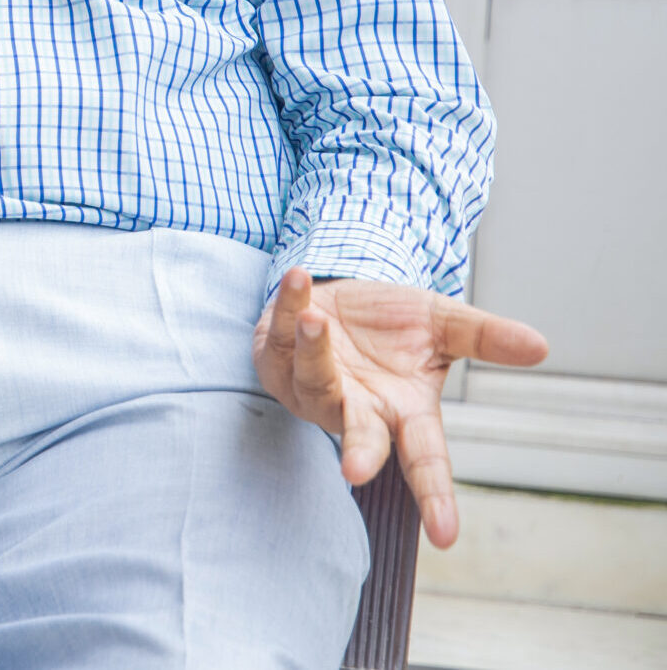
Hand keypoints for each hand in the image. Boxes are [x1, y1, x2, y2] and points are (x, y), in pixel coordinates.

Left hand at [253, 268, 548, 546]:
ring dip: (314, 351)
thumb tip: (541, 346)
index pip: (425, 460)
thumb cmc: (391, 325)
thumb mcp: (443, 325)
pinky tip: (298, 280)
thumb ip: (485, 338)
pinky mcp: (275, 356)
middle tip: (355, 471)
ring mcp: (311, 385)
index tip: (445, 536)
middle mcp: (355, 407)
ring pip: (311, 379)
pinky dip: (290, 306)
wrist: (338, 296)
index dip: (435, 498)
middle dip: (360, 453)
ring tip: (317, 321)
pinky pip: (279, 333)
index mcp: (402, 411)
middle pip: (360, 437)